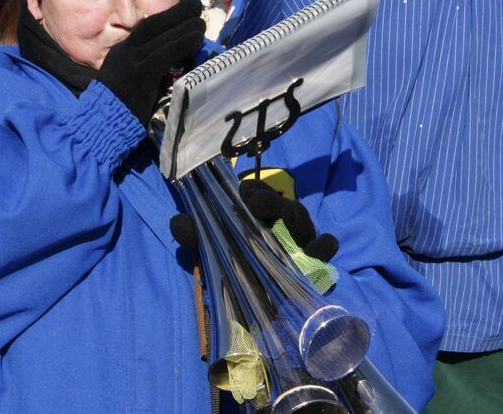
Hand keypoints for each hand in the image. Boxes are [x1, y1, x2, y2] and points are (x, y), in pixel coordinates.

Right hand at [97, 0, 204, 124]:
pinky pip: (164, 54)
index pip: (145, 29)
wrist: (101, 125)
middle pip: (153, 25)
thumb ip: (145, 70)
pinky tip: (196, 38)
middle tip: (195, 5)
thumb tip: (173, 62)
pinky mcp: (139, 75)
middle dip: (176, 14)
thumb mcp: (128, 82)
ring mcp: (131, 63)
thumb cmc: (119, 110)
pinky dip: (182, 44)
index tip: (182, 11)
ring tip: (201, 23)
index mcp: (121, 53)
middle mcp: (124, 53)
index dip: (165, 18)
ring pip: (160, 37)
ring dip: (184, 27)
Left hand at [169, 179, 338, 262]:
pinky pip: (326, 245)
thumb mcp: (212, 249)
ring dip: (298, 219)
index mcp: (256, 216)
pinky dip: (324, 244)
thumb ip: (196, 235)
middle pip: (281, 204)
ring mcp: (300, 239)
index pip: (258, 195)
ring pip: (303, 220)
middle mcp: (280, 224)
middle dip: (271, 201)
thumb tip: (176, 221)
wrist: (262, 309)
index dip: (254, 192)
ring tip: (290, 221)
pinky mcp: (316, 259)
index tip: (245, 194)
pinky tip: (316, 250)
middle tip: (257, 204)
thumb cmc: (236, 266)